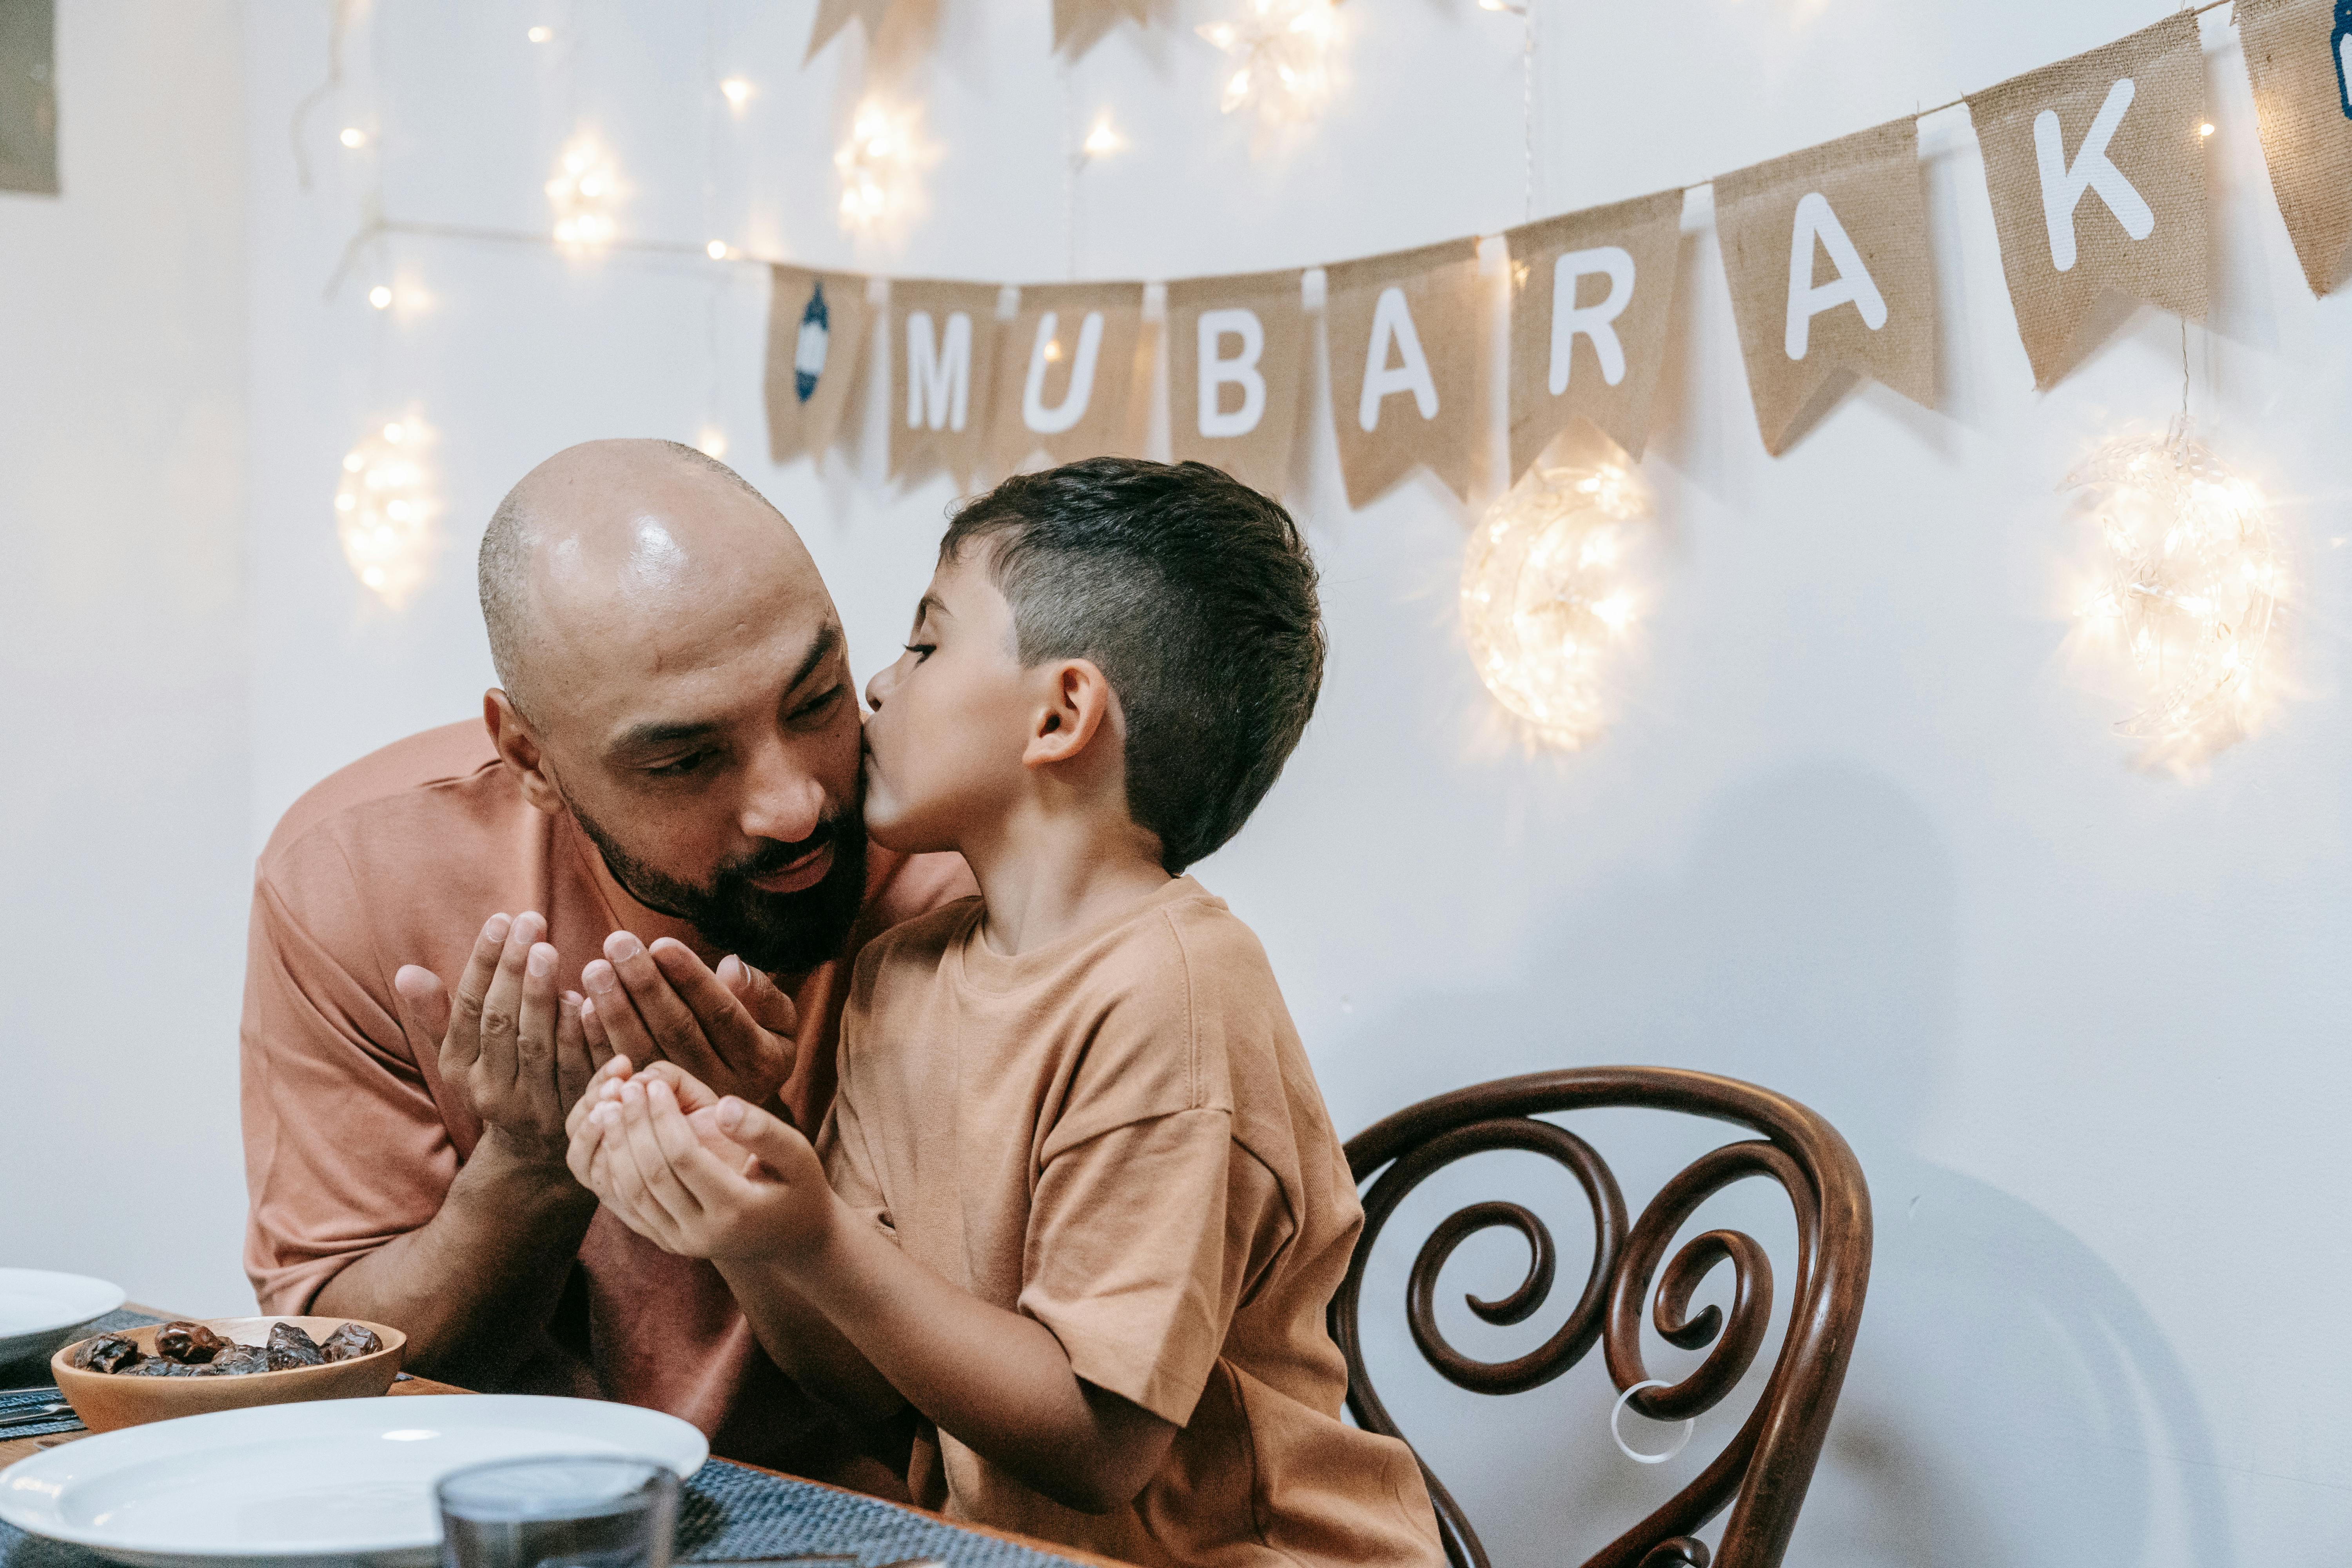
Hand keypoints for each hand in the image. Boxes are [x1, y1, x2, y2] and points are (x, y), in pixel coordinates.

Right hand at [396, 912, 603, 1165]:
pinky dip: (583, 1032)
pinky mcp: (573, 1113)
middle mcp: (489, 1090)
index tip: (501, 919)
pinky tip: (589, 997)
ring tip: (549, 949)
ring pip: (536, 1045)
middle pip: (500, 1022)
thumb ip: (438, 1012)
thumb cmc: (498, 1075)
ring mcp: (531, 1106)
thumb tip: (406, 972)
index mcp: (458, 1068)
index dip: (484, 962)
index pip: (468, 1008)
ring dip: (542, 995)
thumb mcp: (461, 1051)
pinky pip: (578, 1068)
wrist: (534, 1149)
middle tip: (531, 921)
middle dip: (514, 969)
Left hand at [570, 1065, 833, 1266]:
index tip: (653, 1083)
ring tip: (607, 1110)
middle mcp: (703, 1234)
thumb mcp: (798, 1154)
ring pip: (634, 1194)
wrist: (792, 1239)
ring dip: (617, 1149)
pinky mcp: (667, 1243)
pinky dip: (615, 1173)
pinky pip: (630, 1208)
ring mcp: (681, 1244)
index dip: (663, 1117)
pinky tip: (612, 1142)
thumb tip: (722, 1106)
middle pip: (653, 1175)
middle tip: (623, 1090)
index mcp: (736, 1210)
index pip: (684, 1157)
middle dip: (633, 1128)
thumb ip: (763, 1130)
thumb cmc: (798, 1186)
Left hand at [578, 936, 799, 1114]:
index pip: (722, 1014)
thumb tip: (731, 966)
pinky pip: (619, 1075)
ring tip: (596, 968)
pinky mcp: (648, 1109)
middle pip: (677, 1030)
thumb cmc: (757, 1045)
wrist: (736, 1112)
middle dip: (645, 984)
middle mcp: (720, 1086)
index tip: (661, 944)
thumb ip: (764, 995)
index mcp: (759, 1061)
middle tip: (617, 943)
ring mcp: (681, 1103)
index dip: (691, 978)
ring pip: (643, 1051)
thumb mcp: (780, 1023)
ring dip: (615, 1008)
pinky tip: (585, 1008)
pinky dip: (599, 1042)